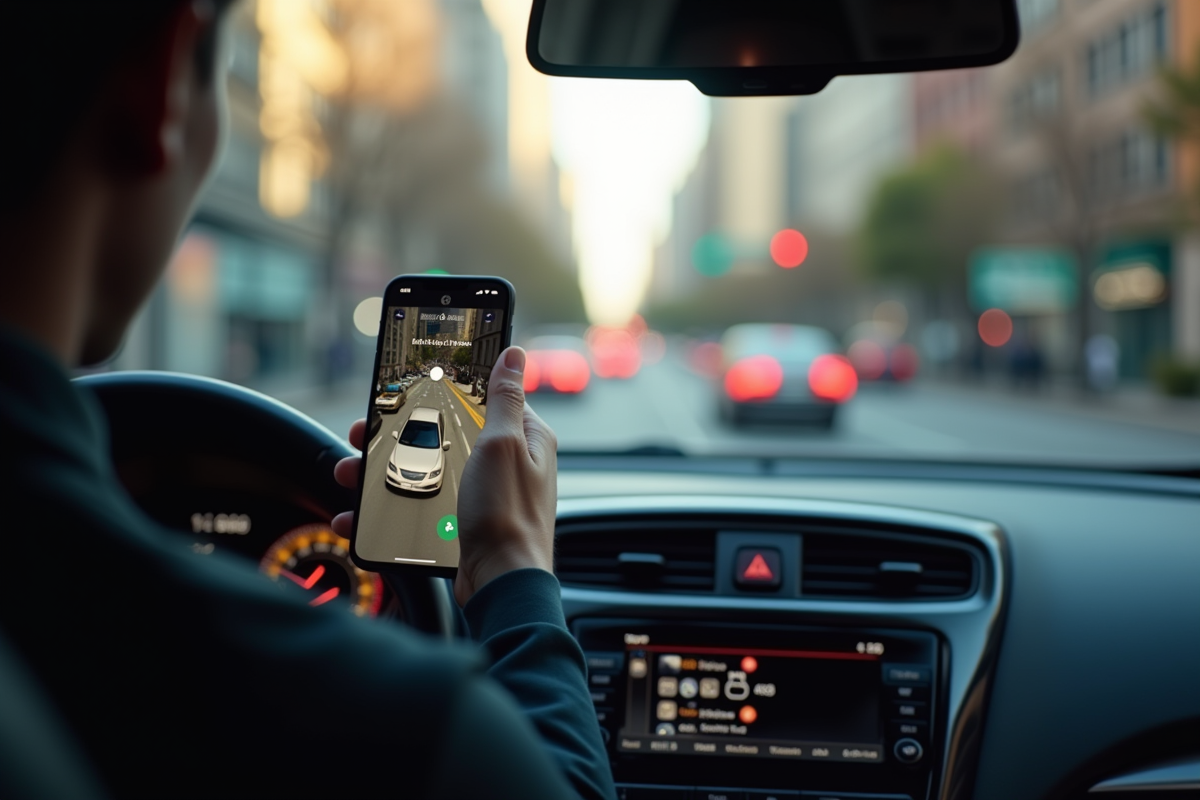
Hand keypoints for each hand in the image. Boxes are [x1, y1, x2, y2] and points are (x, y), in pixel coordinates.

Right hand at [332, 346, 558, 605]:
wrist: (501, 584)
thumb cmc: (508, 515)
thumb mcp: (503, 444)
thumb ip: (504, 397)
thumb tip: (513, 353)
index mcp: (524, 437)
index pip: (482, 399)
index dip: (441, 392)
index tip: (402, 391)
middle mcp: (505, 463)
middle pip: (442, 435)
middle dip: (398, 436)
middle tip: (361, 435)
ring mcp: (481, 495)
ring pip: (423, 472)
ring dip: (381, 473)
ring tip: (349, 475)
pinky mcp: (461, 523)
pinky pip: (419, 507)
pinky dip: (387, 509)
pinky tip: (358, 515)